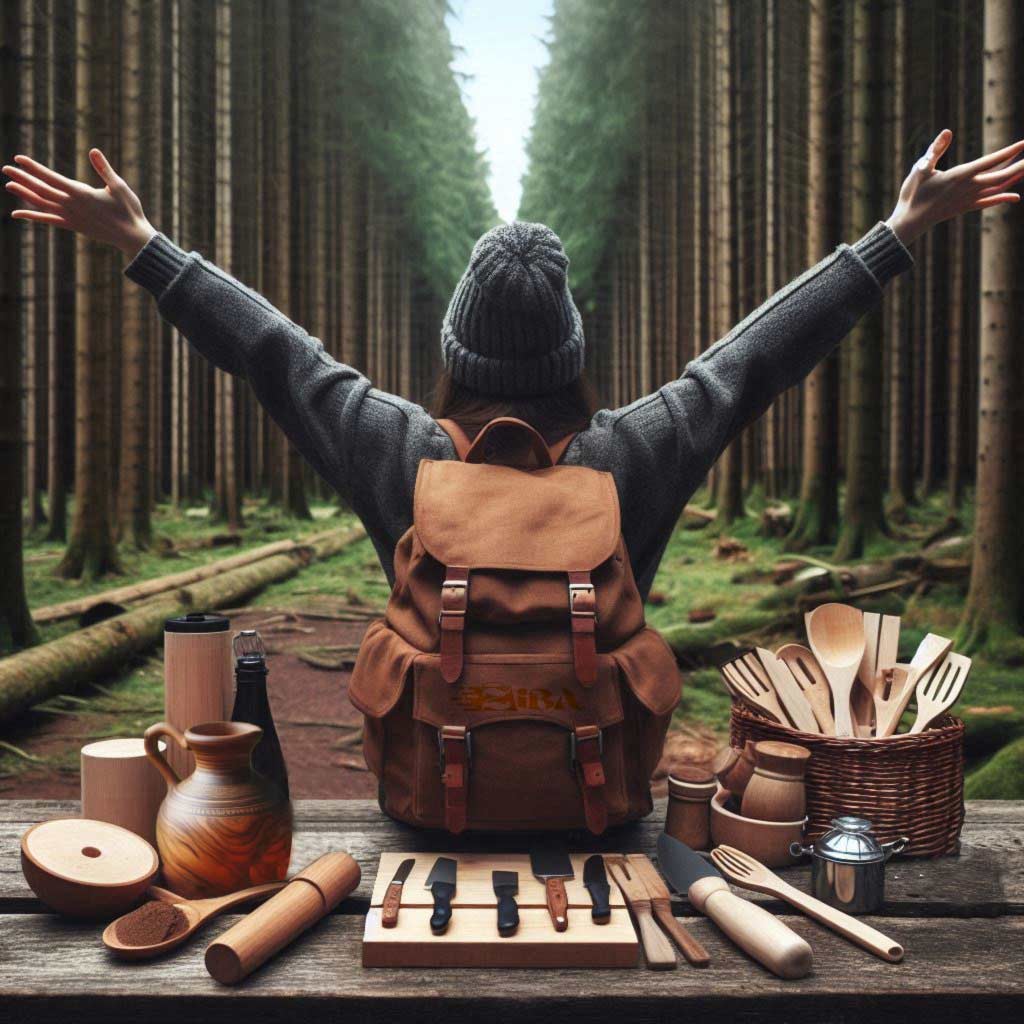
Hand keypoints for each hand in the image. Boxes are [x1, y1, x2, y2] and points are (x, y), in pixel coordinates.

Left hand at [3, 148, 155, 257]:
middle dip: (24, 179)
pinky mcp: (73, 226)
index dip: (35, 169)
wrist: (132, 237)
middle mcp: (73, 207)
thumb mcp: (119, 187)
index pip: (53, 179)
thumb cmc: (129, 210)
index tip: (19, 159)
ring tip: (9, 185)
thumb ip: (104, 169)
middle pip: (43, 191)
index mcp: (82, 194)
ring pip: (42, 205)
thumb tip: (93, 151)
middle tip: (6, 169)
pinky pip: (48, 220)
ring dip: (25, 195)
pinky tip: (17, 214)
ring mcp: (71, 218)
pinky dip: (32, 216)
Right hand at [885, 128, 1023, 245]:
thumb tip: (948, 132)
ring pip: (998, 188)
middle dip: (1019, 166)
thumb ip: (935, 150)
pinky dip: (1003, 198)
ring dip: (1014, 178)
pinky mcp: (966, 207)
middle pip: (1001, 176)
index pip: (990, 161)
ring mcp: (969, 199)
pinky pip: (989, 202)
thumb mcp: (920, 168)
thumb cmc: (913, 193)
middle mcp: (968, 188)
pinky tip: (1015, 196)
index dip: (1009, 152)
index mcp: (959, 176)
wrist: (911, 221)